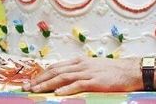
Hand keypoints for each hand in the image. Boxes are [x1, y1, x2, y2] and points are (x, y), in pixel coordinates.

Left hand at [22, 56, 142, 94]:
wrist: (128, 70)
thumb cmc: (110, 70)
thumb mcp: (92, 67)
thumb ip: (78, 70)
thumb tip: (64, 77)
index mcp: (78, 61)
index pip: (56, 67)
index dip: (42, 74)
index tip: (31, 80)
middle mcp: (80, 65)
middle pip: (56, 71)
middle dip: (40, 79)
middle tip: (27, 87)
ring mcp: (87, 72)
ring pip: (63, 77)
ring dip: (48, 84)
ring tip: (36, 90)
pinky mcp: (94, 81)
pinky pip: (78, 85)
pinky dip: (66, 89)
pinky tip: (57, 94)